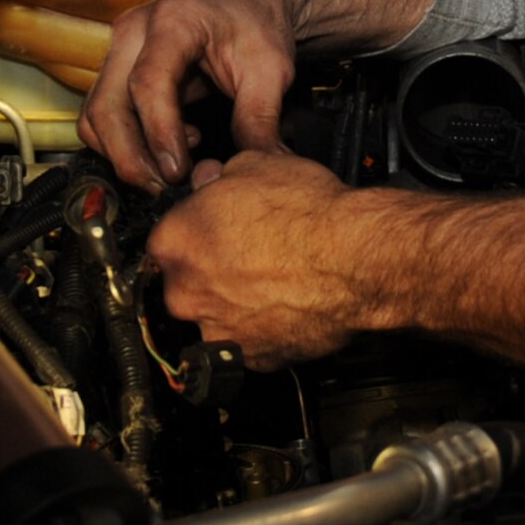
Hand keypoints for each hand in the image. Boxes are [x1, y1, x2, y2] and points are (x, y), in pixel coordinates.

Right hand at [78, 0, 296, 188]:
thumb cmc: (257, 21)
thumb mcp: (270, 70)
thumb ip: (260, 120)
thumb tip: (261, 168)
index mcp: (174, 22)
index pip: (148, 84)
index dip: (159, 133)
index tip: (178, 170)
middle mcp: (135, 32)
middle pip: (107, 105)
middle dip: (132, 156)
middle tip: (168, 187)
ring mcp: (121, 48)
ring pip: (97, 115)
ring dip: (125, 153)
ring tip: (173, 170)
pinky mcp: (120, 68)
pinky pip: (105, 114)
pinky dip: (127, 140)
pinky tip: (173, 145)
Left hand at [146, 146, 372, 367]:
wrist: (356, 259)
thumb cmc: (310, 216)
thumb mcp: (258, 165)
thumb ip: (221, 176)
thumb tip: (214, 178)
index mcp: (175, 241)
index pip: (168, 235)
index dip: (197, 227)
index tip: (215, 226)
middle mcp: (185, 292)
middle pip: (185, 281)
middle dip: (210, 269)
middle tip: (248, 253)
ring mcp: (216, 330)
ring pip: (215, 316)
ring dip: (235, 302)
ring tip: (274, 280)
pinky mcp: (253, 359)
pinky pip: (250, 343)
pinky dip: (264, 329)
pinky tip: (289, 303)